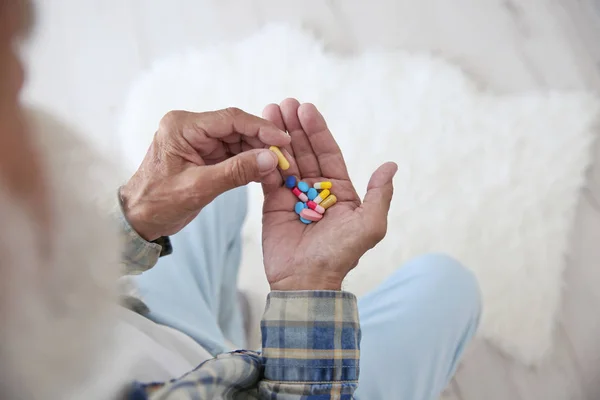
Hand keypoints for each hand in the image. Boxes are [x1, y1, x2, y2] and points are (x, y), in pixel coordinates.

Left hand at [121, 108, 289, 240]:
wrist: (138, 220)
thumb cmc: (158, 203)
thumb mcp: (199, 187)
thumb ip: (236, 171)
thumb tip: (270, 158)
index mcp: (182, 127)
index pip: (230, 119)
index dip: (260, 128)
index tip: (283, 140)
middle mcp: (190, 128)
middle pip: (237, 129)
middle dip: (262, 144)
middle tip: (285, 160)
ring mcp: (197, 141)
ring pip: (238, 142)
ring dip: (258, 155)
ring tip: (278, 169)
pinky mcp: (203, 155)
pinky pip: (232, 154)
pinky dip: (249, 164)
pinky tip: (264, 173)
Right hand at [261, 99, 396, 290]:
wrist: (307, 280)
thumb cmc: (340, 254)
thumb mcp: (369, 225)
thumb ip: (378, 195)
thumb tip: (390, 165)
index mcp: (340, 191)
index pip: (329, 153)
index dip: (318, 130)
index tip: (307, 109)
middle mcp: (317, 190)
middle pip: (305, 151)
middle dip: (295, 127)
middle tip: (284, 103)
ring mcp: (294, 195)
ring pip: (286, 159)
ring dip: (278, 136)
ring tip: (268, 111)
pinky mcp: (274, 204)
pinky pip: (269, 177)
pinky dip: (265, 158)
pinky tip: (259, 139)